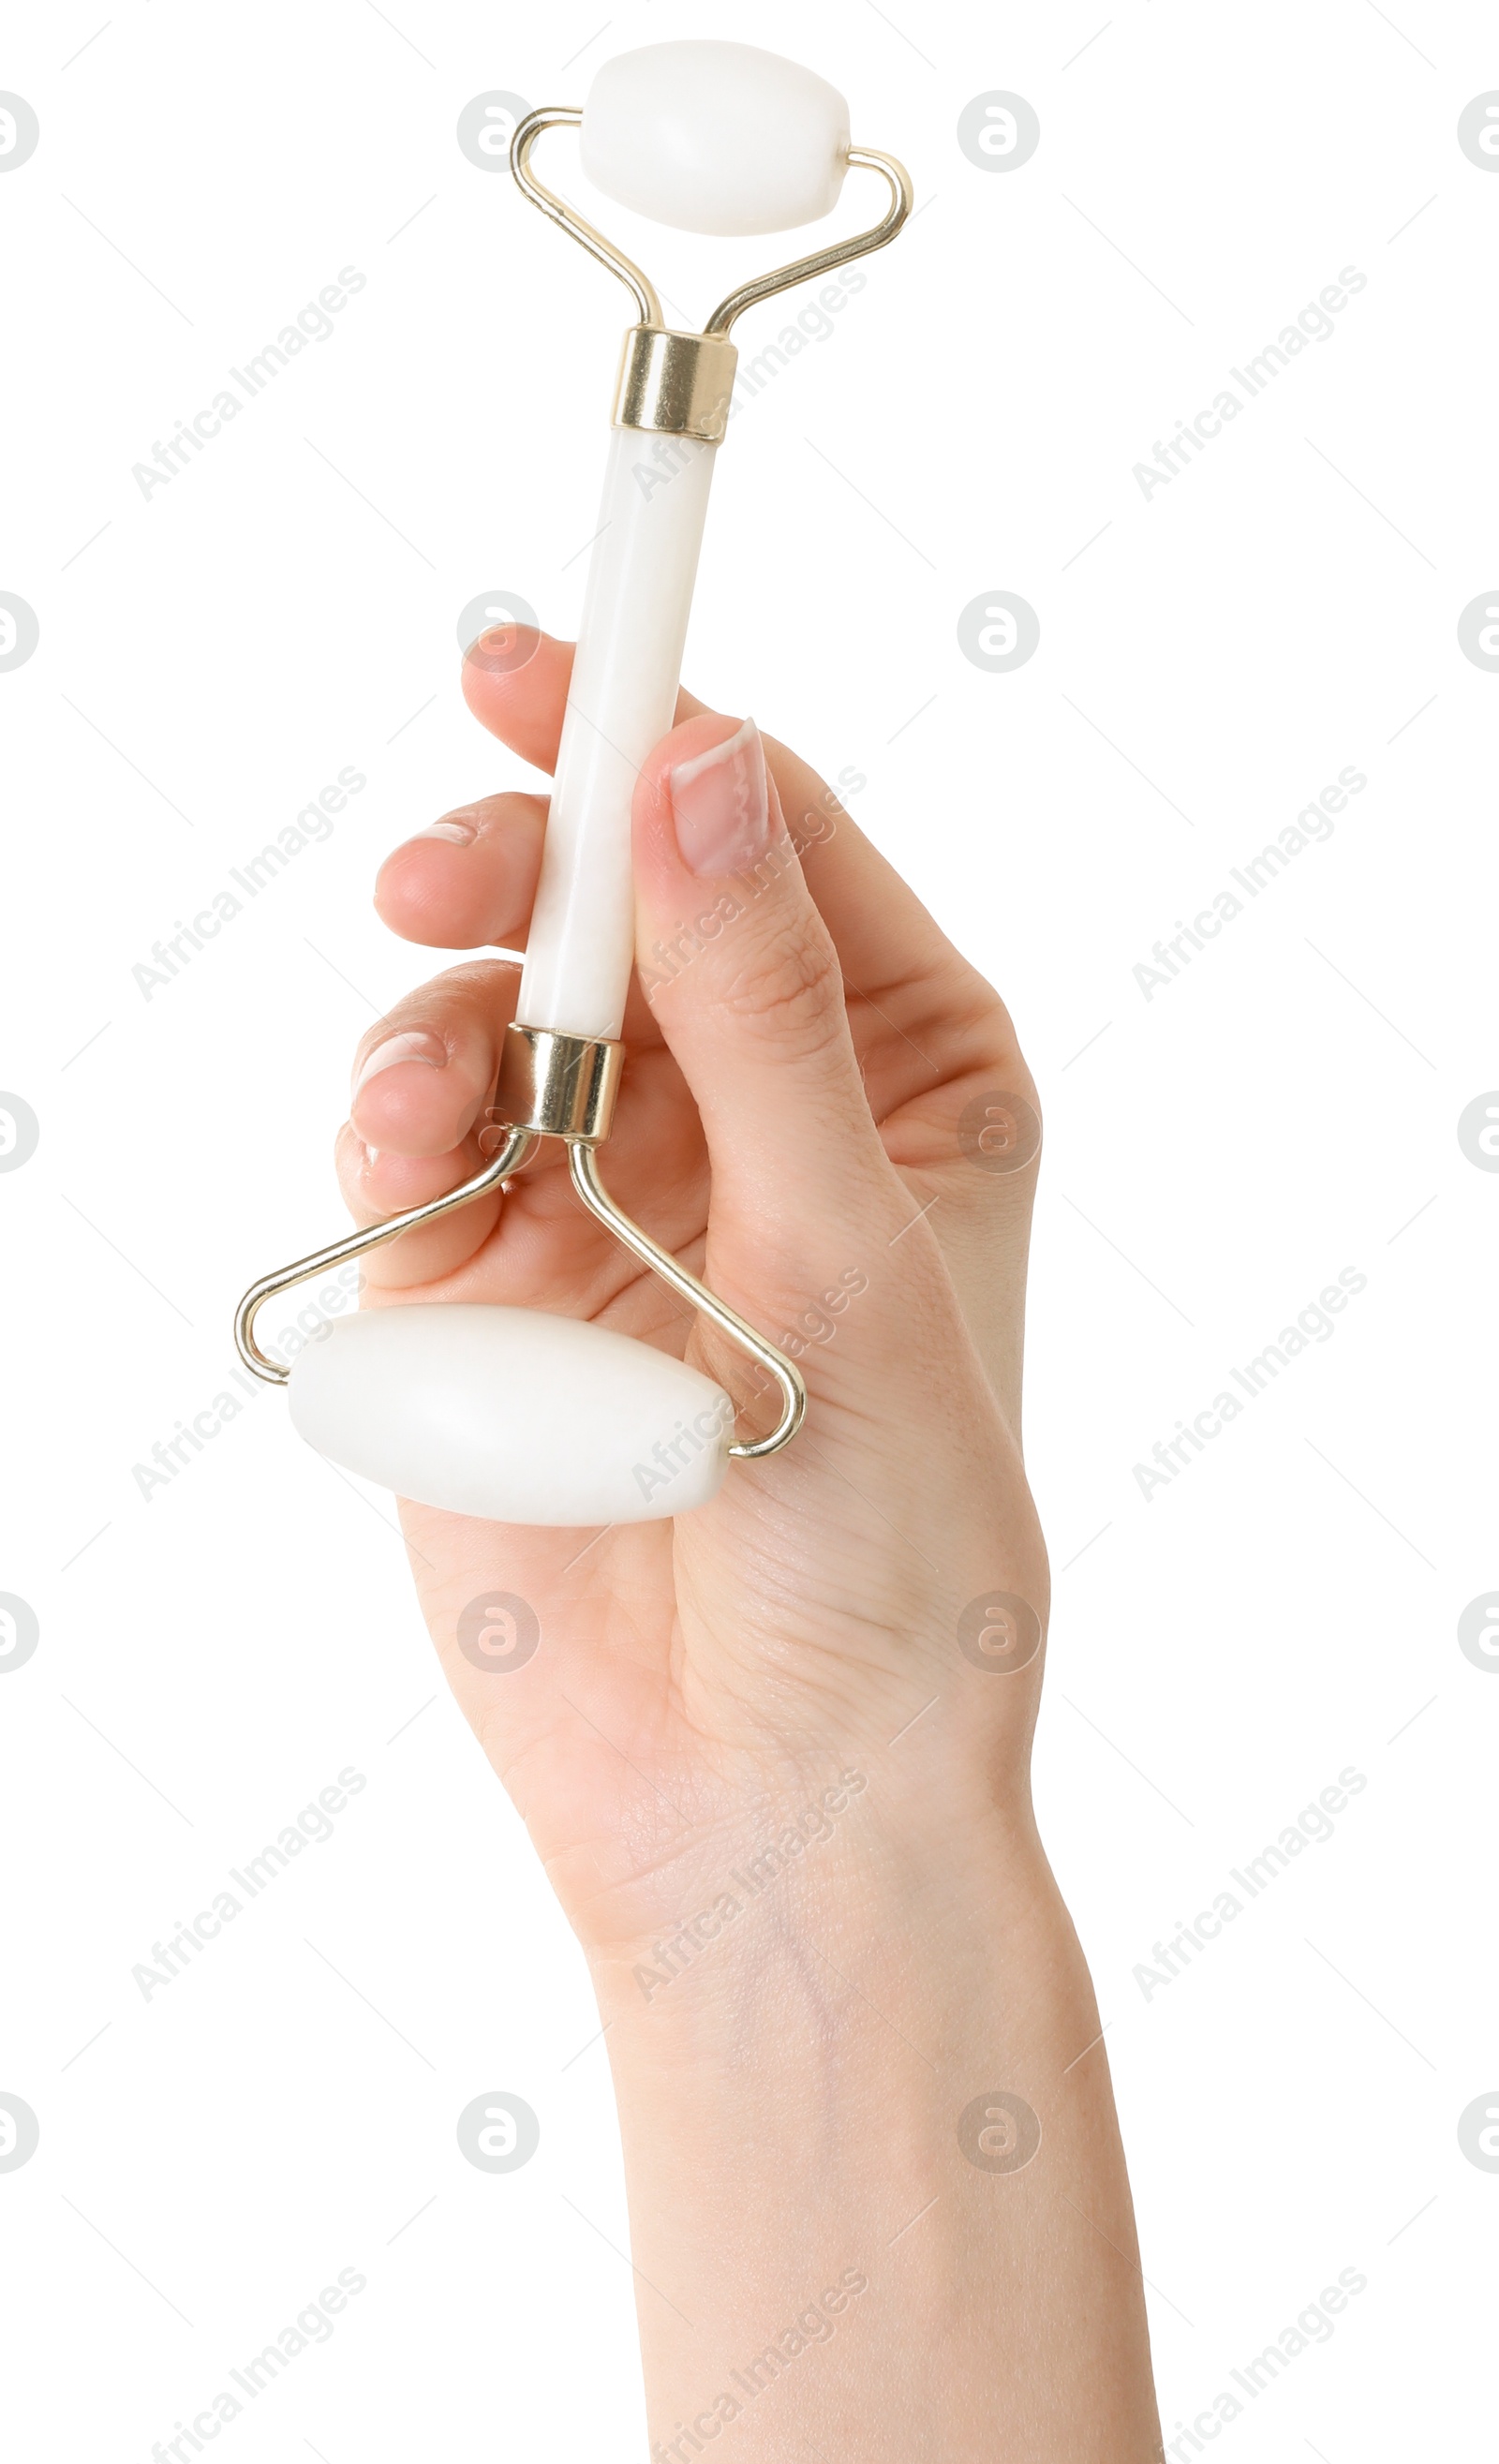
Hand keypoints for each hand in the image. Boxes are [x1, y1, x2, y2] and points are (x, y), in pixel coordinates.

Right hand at [338, 630, 1046, 1963]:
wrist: (761, 1799)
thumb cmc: (884, 1552)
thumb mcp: (847, 1257)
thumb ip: (761, 1016)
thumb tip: (701, 775)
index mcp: (898, 1074)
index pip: (765, 841)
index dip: (656, 738)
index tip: (544, 664)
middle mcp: (751, 1109)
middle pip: (608, 895)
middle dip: (516, 866)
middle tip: (440, 867)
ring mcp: (606, 1189)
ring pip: (484, 1005)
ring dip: (432, 1019)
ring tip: (420, 1110)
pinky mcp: (481, 1281)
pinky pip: (404, 1140)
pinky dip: (381, 1130)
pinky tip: (393, 1169)